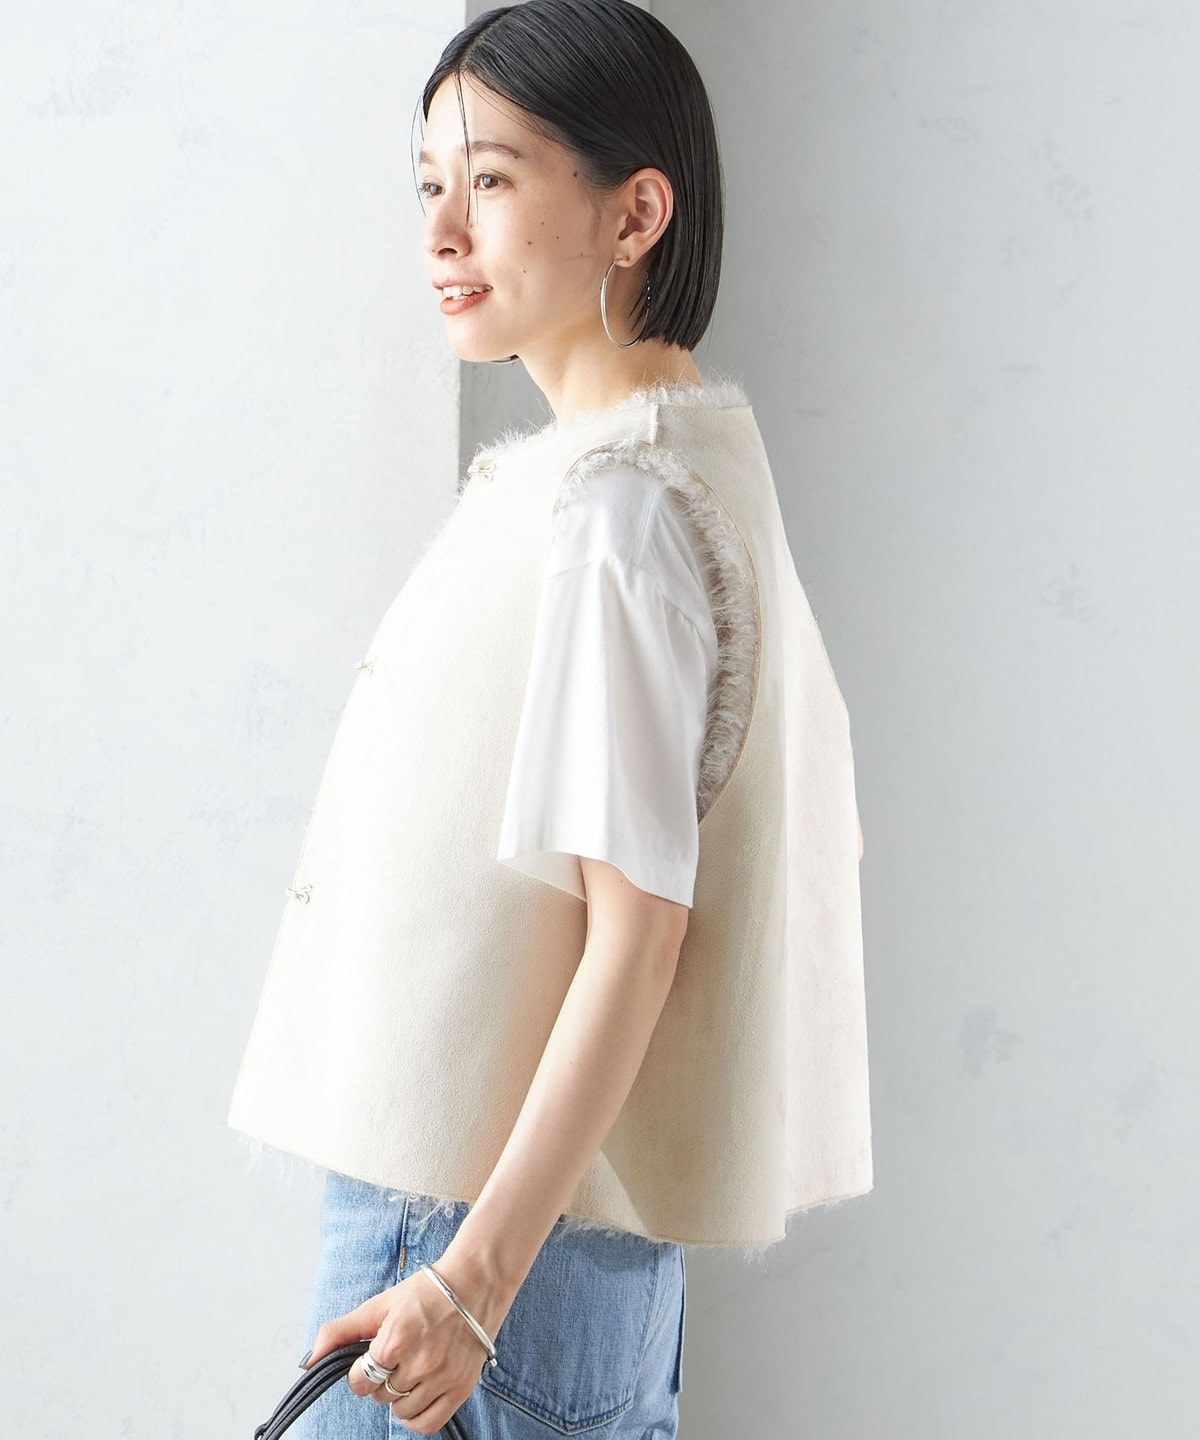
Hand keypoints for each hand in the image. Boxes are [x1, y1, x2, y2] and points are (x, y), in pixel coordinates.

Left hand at [301, 1267, 490, 1435]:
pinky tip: (417, 1397)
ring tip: (409, 1372)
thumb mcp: (380, 1305)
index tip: (372, 1358)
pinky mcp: (461, 1387)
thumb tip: (309, 1359)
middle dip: (380, 1381)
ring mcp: (442, 1377)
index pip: (359, 1381)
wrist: (476, 1283)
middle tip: (395, 1359)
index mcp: (395, 1340)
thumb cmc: (427, 1292)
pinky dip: (417, 1417)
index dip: (360, 1372)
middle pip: (379, 1396)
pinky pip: (428, 1424)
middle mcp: (419, 1362)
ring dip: (398, 1397)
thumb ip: (341, 1331)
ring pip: (401, 1412)